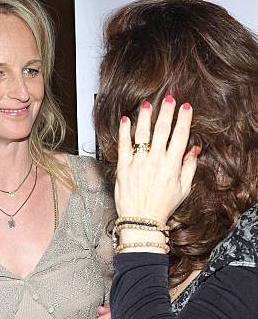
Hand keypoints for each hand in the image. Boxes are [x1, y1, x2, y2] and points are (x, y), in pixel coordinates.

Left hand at [116, 96, 198, 223]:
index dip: (184, 119)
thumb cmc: (162, 207)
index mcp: (171, 165)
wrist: (142, 220)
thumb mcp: (183, 189)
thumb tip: (194, 150)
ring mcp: (138, 163)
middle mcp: (155, 161)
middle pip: (162, 130)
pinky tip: (125, 120)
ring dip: (146, 116)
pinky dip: (124, 131)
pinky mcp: (123, 167)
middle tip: (169, 99)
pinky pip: (123, 145)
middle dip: (167, 111)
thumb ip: (189, 167)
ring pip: (142, 134)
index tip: (186, 107)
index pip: (180, 136)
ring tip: (147, 104)